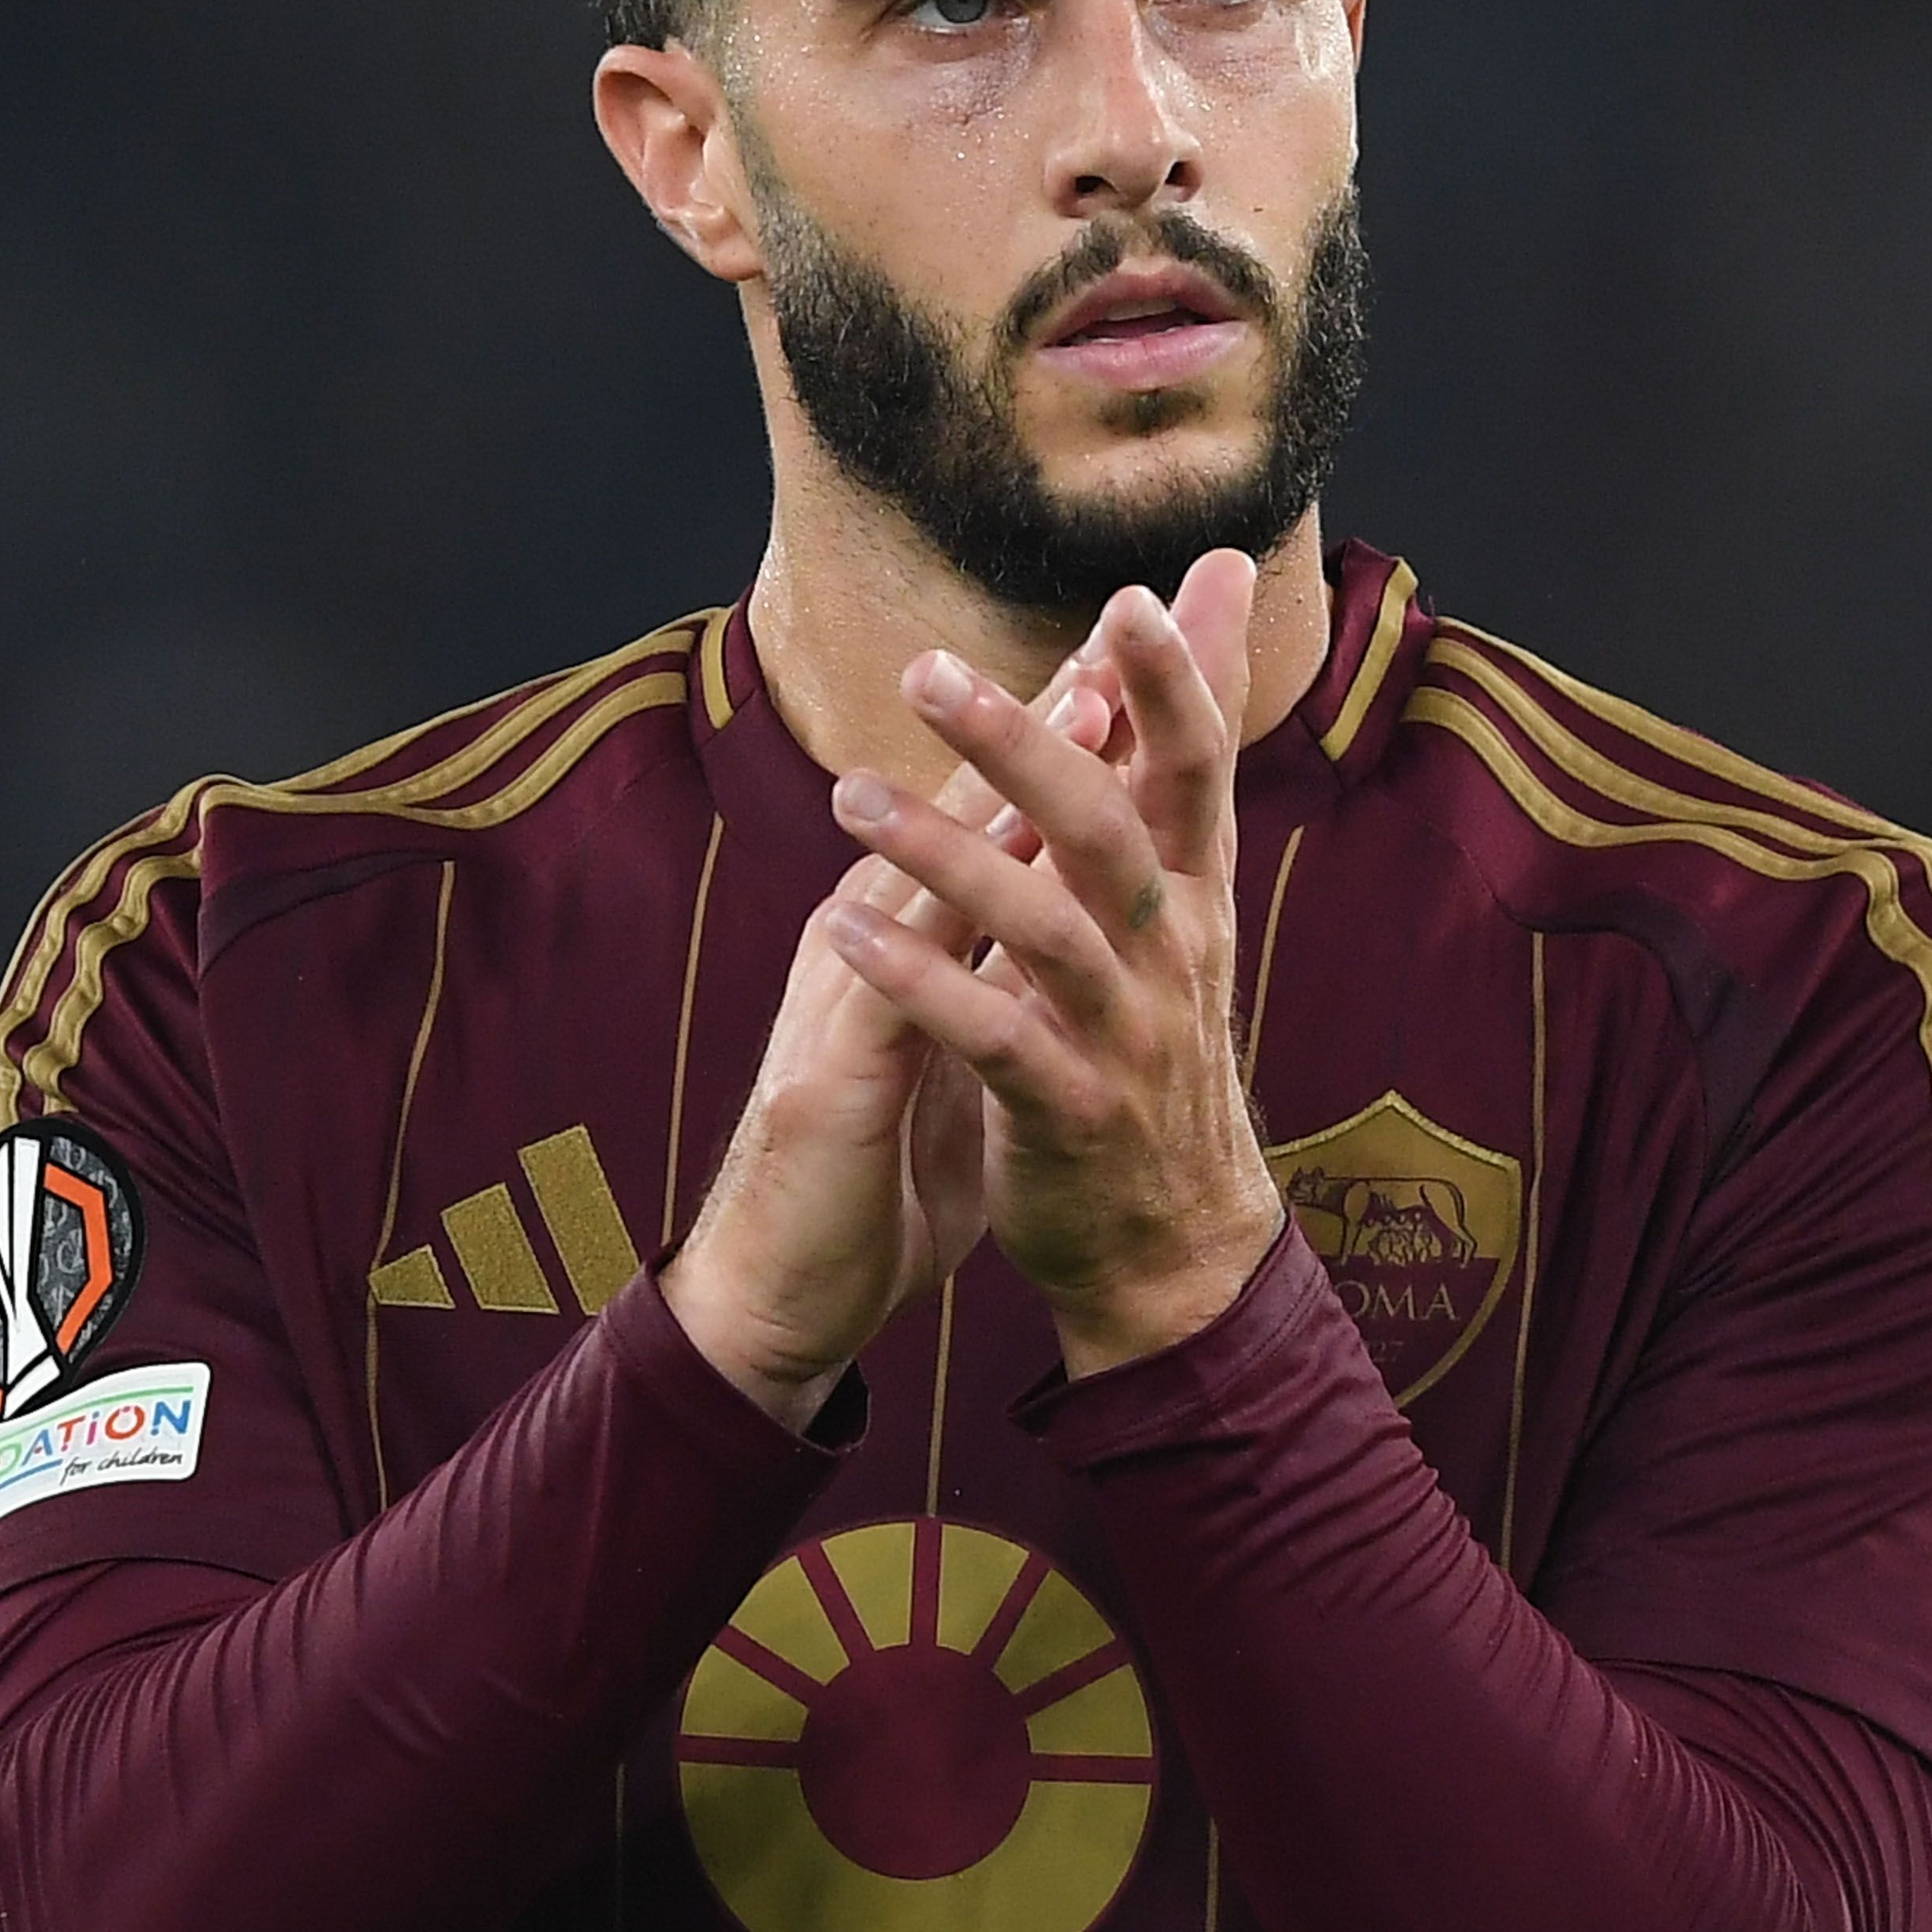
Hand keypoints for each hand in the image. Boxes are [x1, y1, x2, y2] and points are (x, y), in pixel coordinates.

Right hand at [664, 660, 1120, 1429]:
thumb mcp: (958, 1054)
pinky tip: (983, 867)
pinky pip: (886, 988)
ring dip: (1000, 787)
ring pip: (921, 870)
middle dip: (1042, 723)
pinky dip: (931, 923)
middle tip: (1121, 635)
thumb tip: (1062, 925)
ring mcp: (841, 1002)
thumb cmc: (877, 1175)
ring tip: (1075, 712)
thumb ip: (996, 980)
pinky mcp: (827, 1080)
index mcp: (913, 941)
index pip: (999, 822)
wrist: (786, 1296)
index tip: (1146, 660)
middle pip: (961, 814)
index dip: (1068, 744)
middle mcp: (872, 945)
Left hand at [818, 552, 1286, 1377]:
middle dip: (1028, 745)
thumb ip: (1173, 746)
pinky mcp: (1069, 1114)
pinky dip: (921, 982)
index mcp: (1194, 892)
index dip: (1176, 684)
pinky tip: (844, 931)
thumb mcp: (1179, 896)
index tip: (1129, 598)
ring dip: (947, 856)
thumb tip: (1216, 579)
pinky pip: (994, 1038)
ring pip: (1046, 929)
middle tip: (927, 670)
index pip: (1199, 767)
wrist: (1173, 1240)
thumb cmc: (1156, 1038)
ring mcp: (1125, 1037)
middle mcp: (1172, 953)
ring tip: (850, 796)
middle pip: (1110, 829)